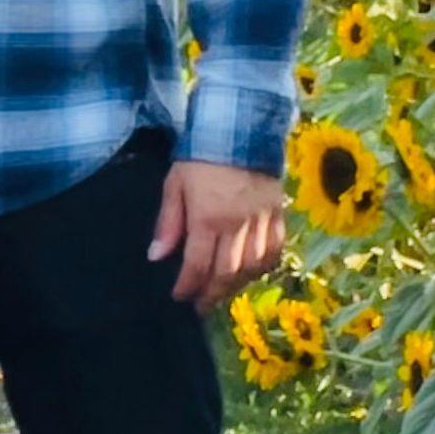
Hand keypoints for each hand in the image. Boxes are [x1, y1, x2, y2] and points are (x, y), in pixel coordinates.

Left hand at [147, 158, 287, 315]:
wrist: (242, 127)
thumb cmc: (201, 155)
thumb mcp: (175, 184)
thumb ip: (169, 222)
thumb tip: (157, 256)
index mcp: (208, 218)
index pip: (196, 265)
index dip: (187, 286)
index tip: (179, 297)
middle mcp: (237, 225)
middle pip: (226, 273)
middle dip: (211, 294)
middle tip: (201, 306)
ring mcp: (261, 220)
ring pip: (252, 266)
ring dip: (236, 285)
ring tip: (223, 292)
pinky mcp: (278, 213)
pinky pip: (274, 249)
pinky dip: (263, 266)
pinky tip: (252, 273)